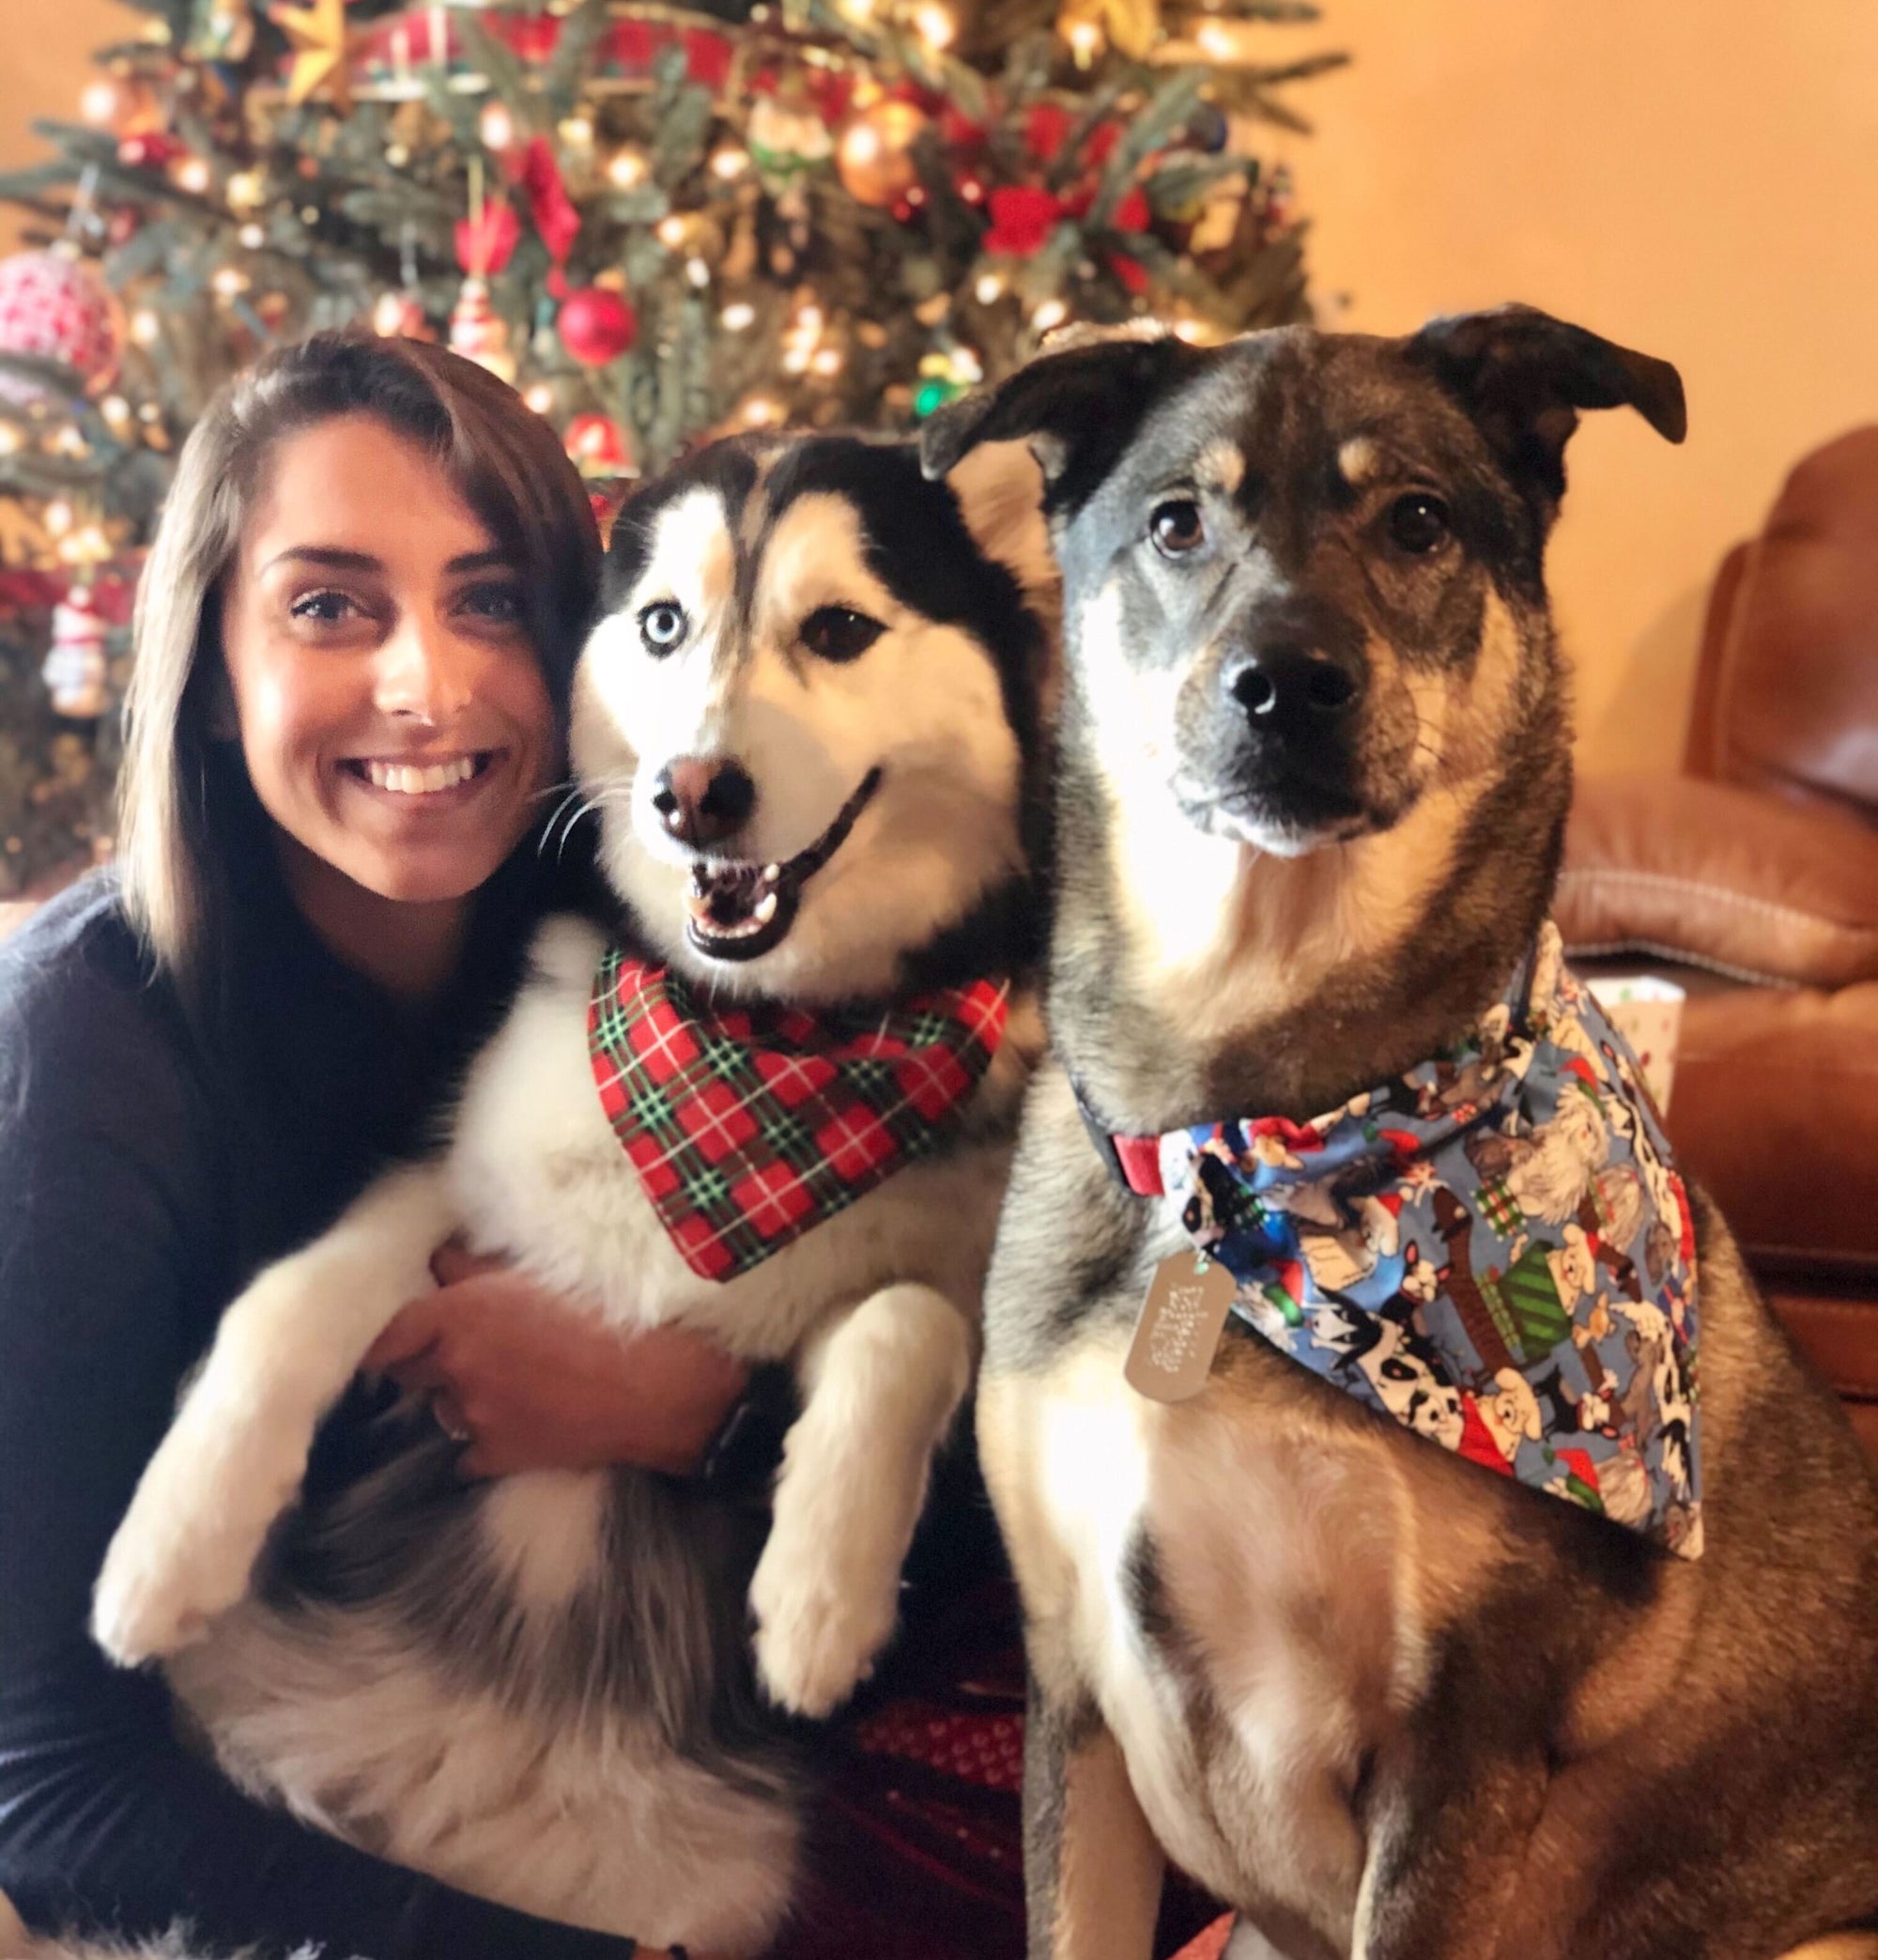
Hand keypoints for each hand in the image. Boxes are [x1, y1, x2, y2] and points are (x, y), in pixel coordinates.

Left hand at [361, 1243, 750, 1479]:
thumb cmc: (607, 1315)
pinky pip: (472, 1452)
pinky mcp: (499, 1456)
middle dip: (429, 1360)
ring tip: (506, 1384)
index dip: (385, 1337)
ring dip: (462, 1397)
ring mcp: (474, 1418)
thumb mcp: (545, 1272)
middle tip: (464, 1348)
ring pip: (445, 1409)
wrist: (655, 1386)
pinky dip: (486, 1439)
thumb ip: (480, 1265)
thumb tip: (442, 1258)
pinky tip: (519, 1423)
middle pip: (410, 1372)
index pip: (385, 1335)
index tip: (393, 1335)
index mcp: (458, 1315)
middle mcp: (454, 1368)